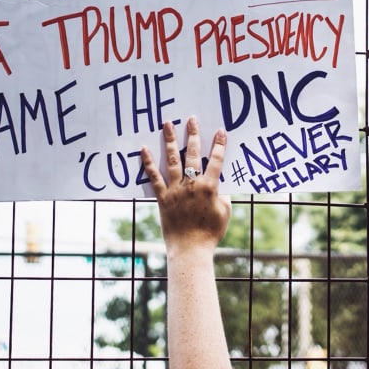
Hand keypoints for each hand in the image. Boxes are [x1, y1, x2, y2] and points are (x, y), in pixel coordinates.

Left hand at [141, 116, 229, 253]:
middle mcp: (192, 185)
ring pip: (172, 160)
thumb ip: (223, 196)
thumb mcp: (224, 213)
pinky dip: (148, 163)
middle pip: (193, 155)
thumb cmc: (210, 233)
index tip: (220, 131)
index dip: (219, 145)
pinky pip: (154, 178)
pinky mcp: (163, 198)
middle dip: (193, 135)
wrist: (190, 250)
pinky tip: (144, 149)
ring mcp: (176, 190)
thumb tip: (219, 185)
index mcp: (210, 187)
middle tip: (192, 118)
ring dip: (170, 141)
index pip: (216, 161)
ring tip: (166, 124)